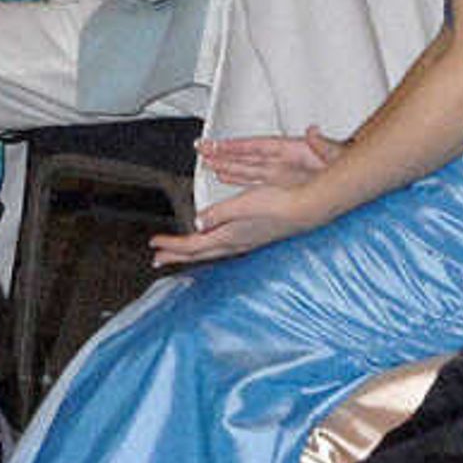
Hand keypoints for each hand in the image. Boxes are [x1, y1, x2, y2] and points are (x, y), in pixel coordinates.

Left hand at [152, 180, 312, 268]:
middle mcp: (236, 242)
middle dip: (177, 254)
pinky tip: (212, 242)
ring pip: (210, 250)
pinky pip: (222, 246)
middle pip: (199, 252)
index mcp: (230, 235)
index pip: (193, 244)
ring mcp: (245, 241)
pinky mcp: (252, 236)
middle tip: (159, 258)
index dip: (172, 245)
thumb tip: (197, 223)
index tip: (154, 244)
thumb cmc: (280, 205)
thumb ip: (218, 214)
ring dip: (191, 251)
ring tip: (179, 253)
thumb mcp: (243, 205)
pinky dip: (209, 246)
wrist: (307, 208)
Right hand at [195, 127, 339, 191]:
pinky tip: (225, 176)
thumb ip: (323, 145)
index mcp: (291, 151)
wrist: (352, 176)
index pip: (255, 148)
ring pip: (246, 168)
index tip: (214, 145)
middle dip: (222, 153)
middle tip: (201, 149)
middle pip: (245, 156)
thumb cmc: (345, 163)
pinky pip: (254, 179)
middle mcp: (281, 160)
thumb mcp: (336, 154)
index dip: (234, 147)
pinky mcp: (281, 183)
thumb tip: (314, 133)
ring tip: (207, 161)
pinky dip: (238, 177)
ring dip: (226, 164)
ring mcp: (280, 172)